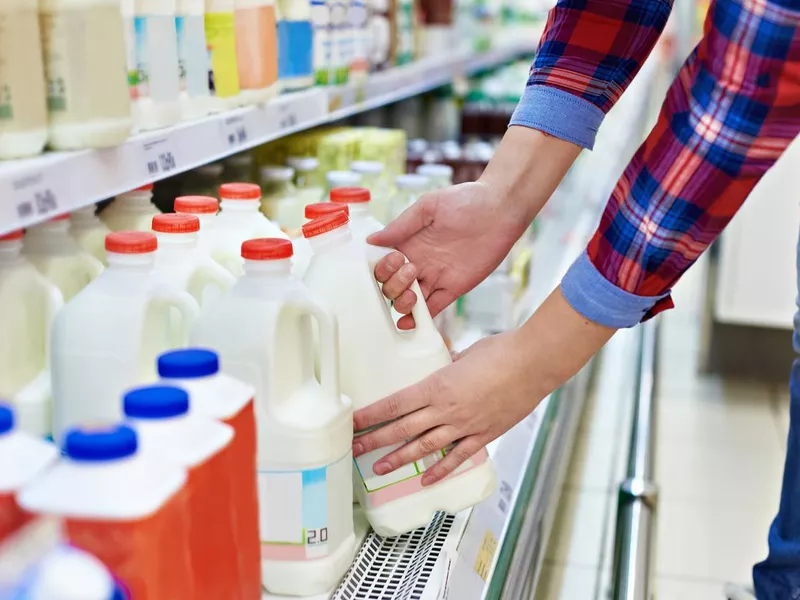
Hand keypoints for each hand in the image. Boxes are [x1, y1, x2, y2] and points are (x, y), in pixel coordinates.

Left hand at [352, 331, 541, 485]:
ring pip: (424, 447)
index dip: (371, 416)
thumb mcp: (465, 354)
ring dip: (399, 459)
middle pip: (402, 429)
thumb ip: (449, 365)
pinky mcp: (484, 435)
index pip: (395, 404)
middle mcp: (446, 410)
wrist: (534, 364)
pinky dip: (441, 470)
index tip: (354, 422)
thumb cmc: (502, 352)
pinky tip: (426, 479)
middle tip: (354, 448)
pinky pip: (457, 457)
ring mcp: (465, 425)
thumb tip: (443, 365)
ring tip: (379, 468)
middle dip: (375, 440)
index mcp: (437, 386)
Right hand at [368, 182, 527, 328]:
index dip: (384, 268)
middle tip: (411, 269)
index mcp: (409, 243)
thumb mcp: (428, 207)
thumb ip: (401, 225)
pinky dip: (420, 319)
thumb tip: (372, 240)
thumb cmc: (465, 200)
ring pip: (409, 300)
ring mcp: (436, 277)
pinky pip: (433, 308)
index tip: (395, 259)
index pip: (385, 265)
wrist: (500, 209)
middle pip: (393, 286)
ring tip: (413, 293)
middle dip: (394, 285)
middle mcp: (419, 262)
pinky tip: (409, 322)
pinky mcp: (454, 288)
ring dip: (403, 303)